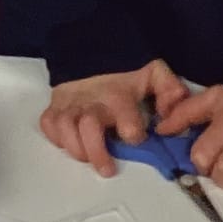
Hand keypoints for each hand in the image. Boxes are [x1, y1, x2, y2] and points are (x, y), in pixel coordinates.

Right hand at [40, 58, 189, 176]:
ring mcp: (71, 104)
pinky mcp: (55, 107)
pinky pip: (49, 125)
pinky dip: (56, 138)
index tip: (136, 138)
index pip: (123, 112)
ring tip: (88, 159)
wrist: (94, 52)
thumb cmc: (125, 73)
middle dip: (97, 151)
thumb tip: (173, 111)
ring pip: (65, 128)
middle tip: (108, 169)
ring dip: (76, 148)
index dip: (131, 128)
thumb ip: (169, 90)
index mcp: (117, 94)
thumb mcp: (153, 73)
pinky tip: (69, 144)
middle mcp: (91, 101)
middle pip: (88, 126)